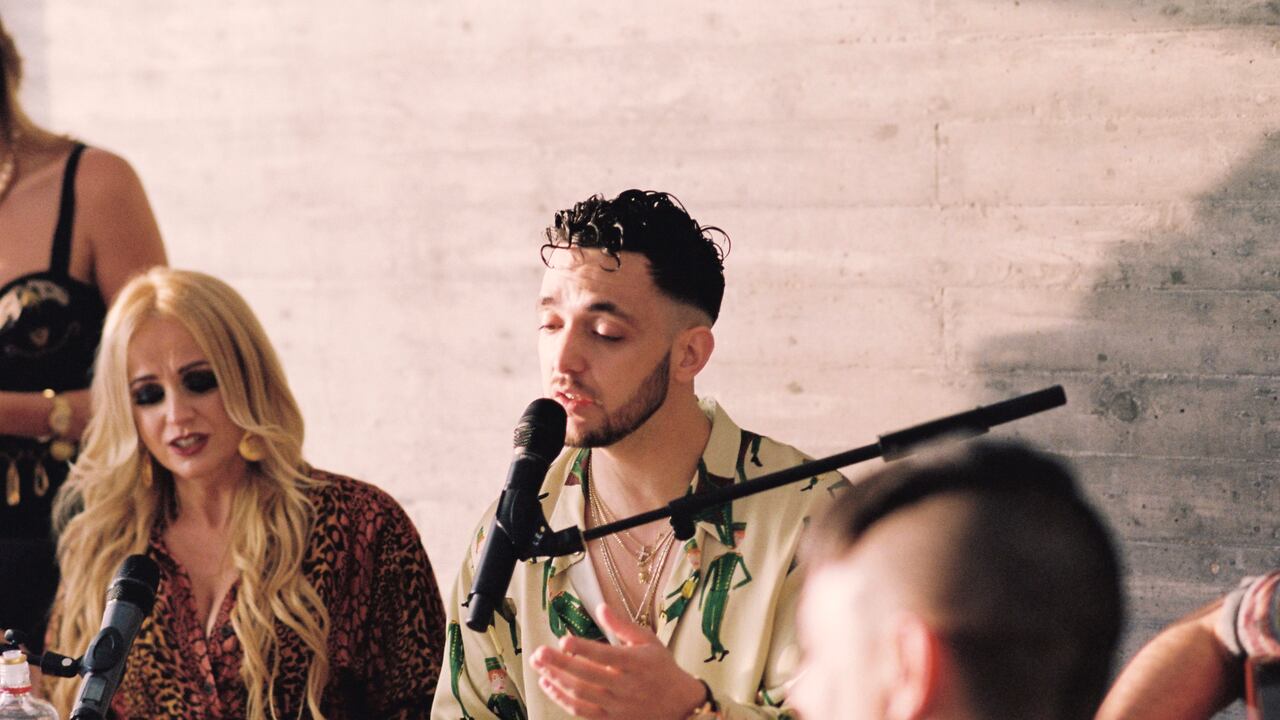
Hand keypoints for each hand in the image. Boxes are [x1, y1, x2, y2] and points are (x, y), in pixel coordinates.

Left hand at [531, 603, 706, 719]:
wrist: (680, 705)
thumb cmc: (662, 668)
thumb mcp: (649, 641)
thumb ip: (622, 626)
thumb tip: (601, 608)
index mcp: (635, 663)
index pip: (605, 656)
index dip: (583, 648)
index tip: (564, 639)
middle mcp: (625, 686)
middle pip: (586, 676)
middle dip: (560, 664)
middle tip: (539, 652)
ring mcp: (616, 706)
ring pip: (580, 694)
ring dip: (556, 679)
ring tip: (538, 665)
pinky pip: (580, 711)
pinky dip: (561, 698)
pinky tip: (548, 684)